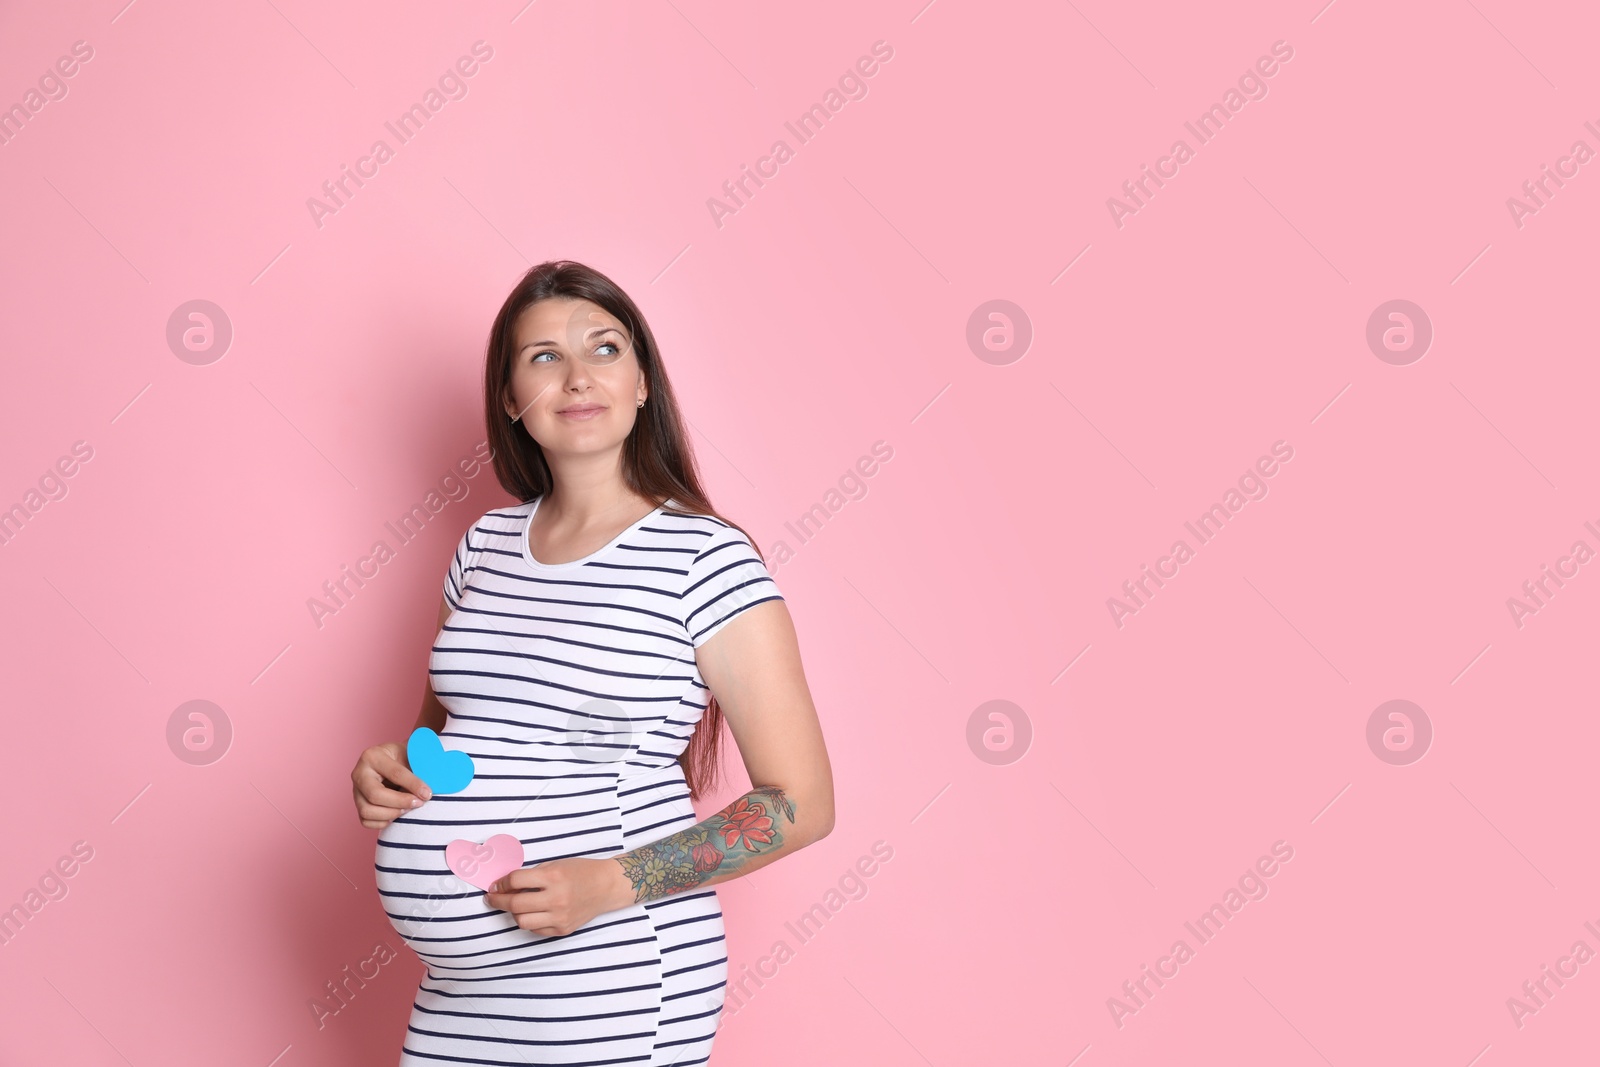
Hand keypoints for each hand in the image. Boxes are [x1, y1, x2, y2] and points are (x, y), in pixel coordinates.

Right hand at [351, 740, 432, 828]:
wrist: (393, 760)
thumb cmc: (404, 757)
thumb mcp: (411, 754)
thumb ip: (420, 766)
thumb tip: (430, 788)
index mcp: (372, 756)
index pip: (394, 773)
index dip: (413, 785)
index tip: (428, 793)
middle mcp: (359, 773)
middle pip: (375, 795)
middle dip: (400, 802)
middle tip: (418, 803)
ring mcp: (355, 790)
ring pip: (367, 811)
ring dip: (392, 814)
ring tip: (408, 809)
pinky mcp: (357, 804)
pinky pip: (366, 821)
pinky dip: (383, 822)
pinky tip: (397, 814)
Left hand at [483, 858, 633, 935]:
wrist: (607, 887)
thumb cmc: (581, 872)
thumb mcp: (556, 865)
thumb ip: (532, 875)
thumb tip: (506, 886)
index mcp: (554, 877)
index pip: (516, 881)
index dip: (501, 883)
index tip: (495, 885)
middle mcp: (556, 899)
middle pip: (515, 904)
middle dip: (498, 901)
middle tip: (492, 898)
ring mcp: (560, 917)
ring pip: (522, 921)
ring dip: (514, 913)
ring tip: (517, 905)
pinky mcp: (562, 930)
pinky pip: (535, 929)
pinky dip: (530, 920)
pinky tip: (533, 912)